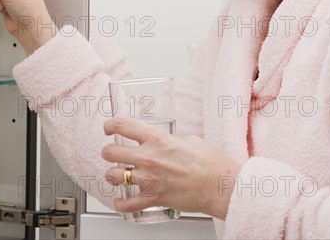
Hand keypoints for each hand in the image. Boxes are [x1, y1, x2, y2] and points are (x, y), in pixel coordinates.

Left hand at [102, 117, 240, 219]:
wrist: (221, 186)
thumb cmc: (210, 162)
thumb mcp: (189, 140)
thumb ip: (171, 140)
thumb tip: (165, 141)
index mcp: (157, 138)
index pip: (122, 125)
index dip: (110, 125)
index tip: (109, 128)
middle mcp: (149, 157)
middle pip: (110, 152)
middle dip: (108, 152)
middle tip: (111, 153)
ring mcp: (149, 179)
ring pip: (114, 176)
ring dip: (112, 175)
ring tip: (116, 175)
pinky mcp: (154, 198)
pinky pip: (128, 203)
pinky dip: (121, 203)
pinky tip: (121, 201)